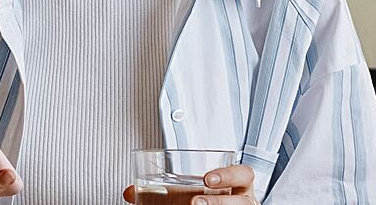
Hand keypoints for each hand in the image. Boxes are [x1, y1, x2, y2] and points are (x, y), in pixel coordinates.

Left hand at [121, 163, 258, 204]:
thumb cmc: (206, 198)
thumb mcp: (188, 190)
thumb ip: (163, 189)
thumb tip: (130, 192)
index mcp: (238, 185)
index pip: (244, 174)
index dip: (229, 174)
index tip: (206, 178)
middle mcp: (244, 200)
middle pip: (245, 200)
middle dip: (219, 201)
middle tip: (194, 202)